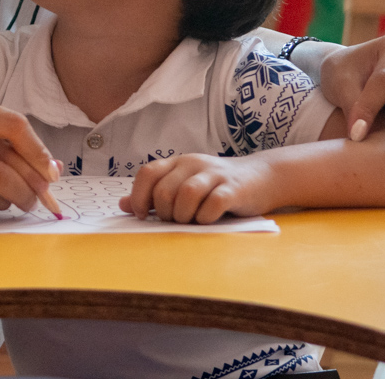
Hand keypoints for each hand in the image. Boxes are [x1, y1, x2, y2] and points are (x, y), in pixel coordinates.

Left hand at [120, 153, 274, 223]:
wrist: (261, 176)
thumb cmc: (216, 186)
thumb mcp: (183, 185)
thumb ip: (154, 195)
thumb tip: (122, 206)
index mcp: (177, 162)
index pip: (147, 173)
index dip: (139, 196)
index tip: (143, 215)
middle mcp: (193, 164)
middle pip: (165, 189)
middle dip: (165, 212)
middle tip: (175, 220)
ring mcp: (214, 175)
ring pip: (186, 195)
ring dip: (184, 216)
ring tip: (190, 221)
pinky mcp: (233, 189)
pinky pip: (213, 204)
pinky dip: (206, 217)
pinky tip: (208, 220)